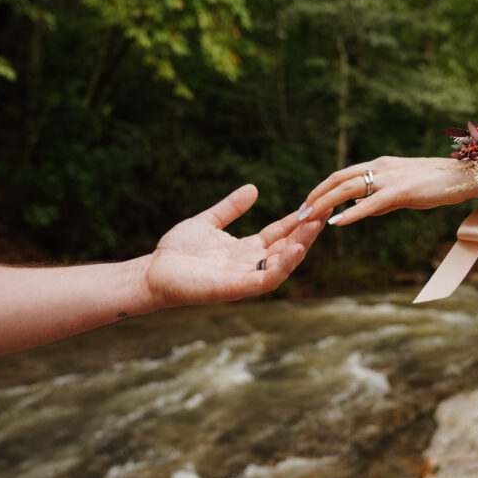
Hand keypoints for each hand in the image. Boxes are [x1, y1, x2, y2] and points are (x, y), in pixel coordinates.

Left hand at [146, 185, 324, 306]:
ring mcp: (245, 277)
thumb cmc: (177, 251)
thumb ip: (230, 208)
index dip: (297, 221)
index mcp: (246, 250)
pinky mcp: (237, 288)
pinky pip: (267, 278)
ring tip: (316, 226)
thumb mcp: (208, 222)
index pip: (279, 234)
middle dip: (307, 230)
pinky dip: (284, 265)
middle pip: (287, 247)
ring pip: (283, 263)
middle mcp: (250, 264)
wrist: (152, 273)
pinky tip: (296, 248)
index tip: (316, 204)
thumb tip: (253, 188)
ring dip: (302, 245)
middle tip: (326, 211)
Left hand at [299, 157, 477, 225]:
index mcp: (379, 165)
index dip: (322, 189)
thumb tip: (358, 209)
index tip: (307, 204)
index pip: (342, 175)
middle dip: (315, 196)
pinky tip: (337, 222)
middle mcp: (380, 167)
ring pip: (348, 188)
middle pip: (338, 179)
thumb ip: (379, 200)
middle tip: (298, 213)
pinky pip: (371, 202)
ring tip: (309, 218)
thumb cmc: (436, 185)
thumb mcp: (402, 191)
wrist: (464, 176)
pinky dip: (351, 212)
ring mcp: (390, 177)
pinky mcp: (402, 190)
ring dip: (325, 203)